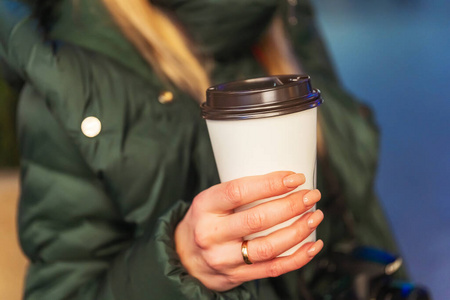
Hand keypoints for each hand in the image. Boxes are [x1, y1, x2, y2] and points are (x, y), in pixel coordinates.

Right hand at [174, 171, 323, 291]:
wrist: (184, 257)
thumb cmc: (206, 221)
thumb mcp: (210, 201)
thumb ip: (238, 194)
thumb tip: (286, 180)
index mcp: (205, 206)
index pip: (238, 191)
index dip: (270, 184)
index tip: (295, 178)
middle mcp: (211, 234)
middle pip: (257, 220)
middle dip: (290, 206)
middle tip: (311, 196)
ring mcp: (223, 258)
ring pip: (267, 247)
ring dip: (297, 232)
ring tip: (315, 217)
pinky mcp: (236, 276)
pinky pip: (271, 269)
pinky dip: (297, 258)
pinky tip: (313, 245)